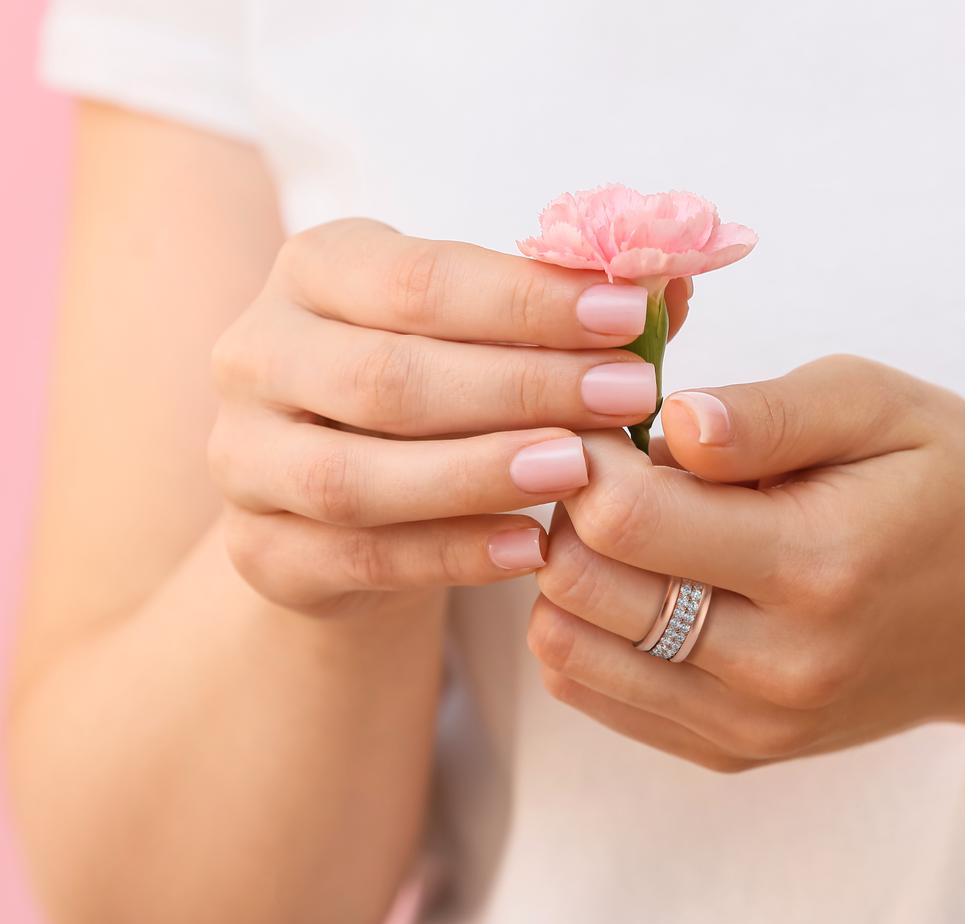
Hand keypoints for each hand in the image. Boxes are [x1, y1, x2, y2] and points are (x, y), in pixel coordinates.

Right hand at [209, 218, 691, 613]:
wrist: (345, 493)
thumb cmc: (430, 390)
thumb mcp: (478, 330)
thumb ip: (561, 309)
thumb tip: (668, 276)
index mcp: (313, 273)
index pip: (420, 280)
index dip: (527, 301)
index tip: (630, 318)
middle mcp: (256, 356)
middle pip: (387, 378)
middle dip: (519, 389)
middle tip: (625, 398)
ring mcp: (244, 461)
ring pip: (356, 478)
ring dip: (477, 473)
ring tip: (579, 472)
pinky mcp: (259, 550)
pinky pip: (356, 558)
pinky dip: (448, 555)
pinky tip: (530, 549)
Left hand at [529, 355, 964, 770]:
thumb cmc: (939, 492)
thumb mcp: (876, 410)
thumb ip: (765, 414)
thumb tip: (669, 424)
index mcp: (813, 565)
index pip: (625, 520)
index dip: (587, 462)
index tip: (606, 435)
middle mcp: (775, 665)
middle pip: (580, 587)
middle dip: (568, 515)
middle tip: (610, 479)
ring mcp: (748, 723)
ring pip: (567, 650)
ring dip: (567, 576)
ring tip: (622, 535)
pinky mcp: (729, 751)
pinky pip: (591, 694)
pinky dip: (583, 632)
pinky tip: (631, 587)